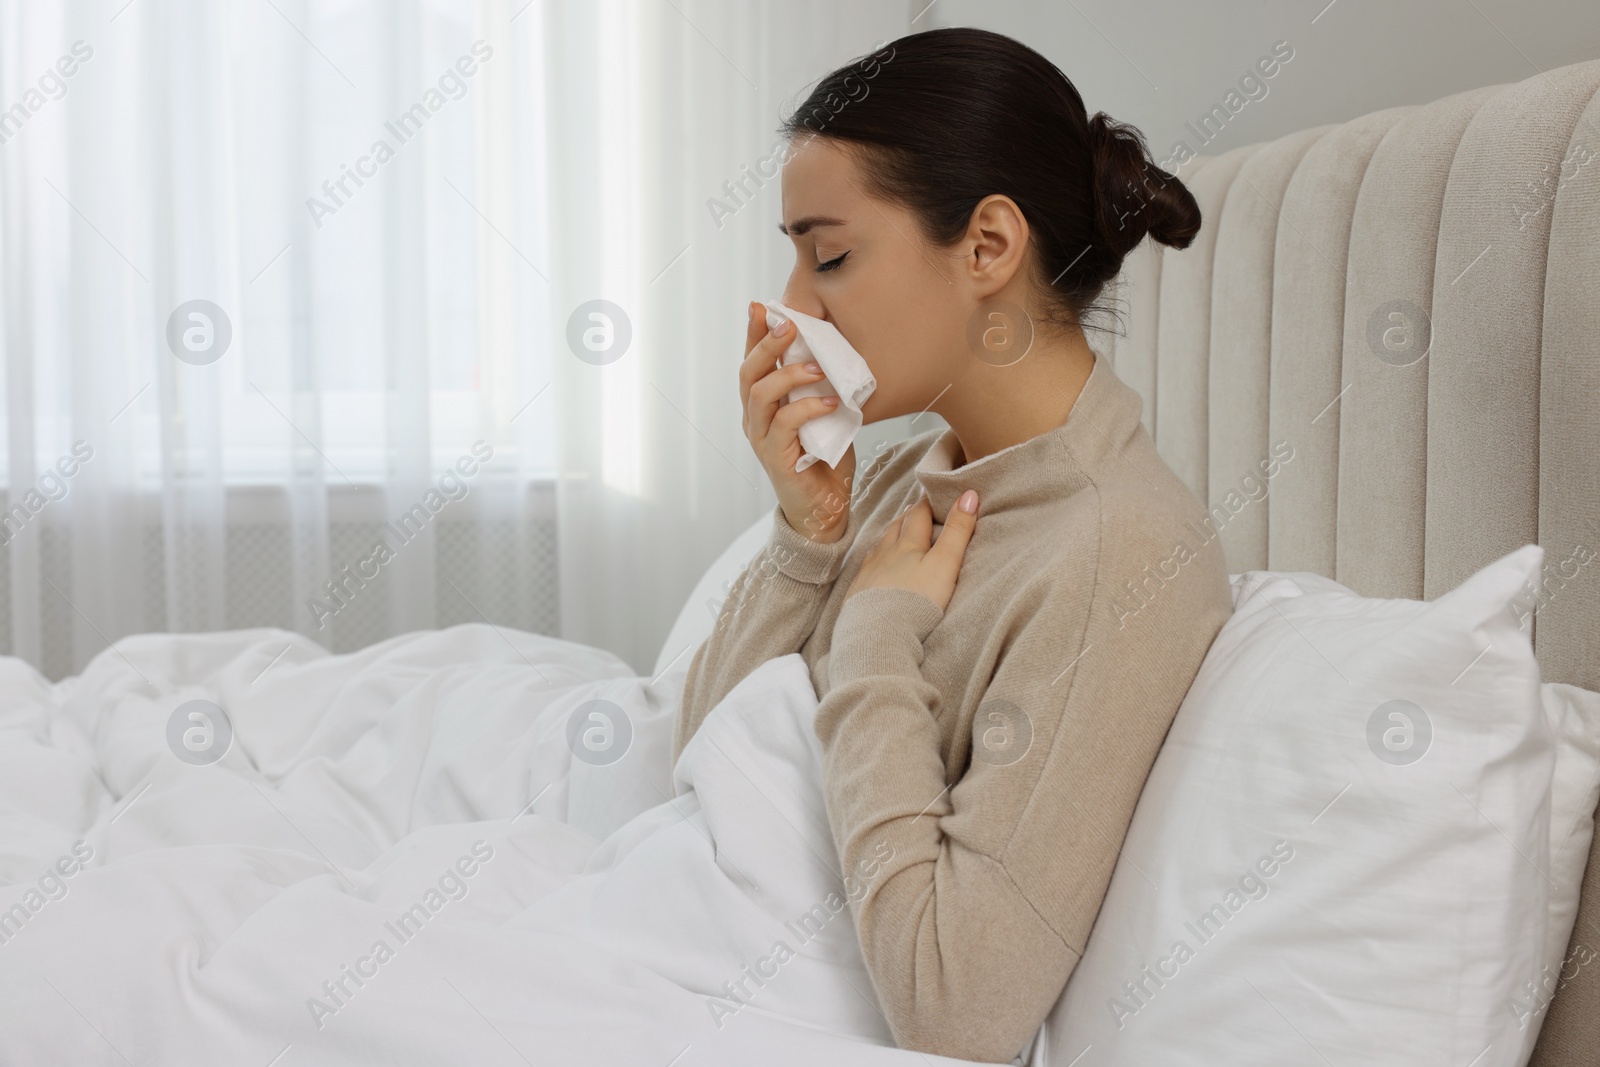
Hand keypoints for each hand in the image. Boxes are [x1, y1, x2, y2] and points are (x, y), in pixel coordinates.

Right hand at [739, 300, 856, 542]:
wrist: (825, 509)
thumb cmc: (825, 461)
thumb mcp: (823, 415)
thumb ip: (818, 388)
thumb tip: (835, 355)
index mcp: (763, 406)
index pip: (753, 363)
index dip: (754, 334)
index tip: (762, 306)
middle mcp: (755, 420)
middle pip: (749, 373)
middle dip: (766, 343)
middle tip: (788, 324)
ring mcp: (762, 439)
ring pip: (760, 394)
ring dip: (788, 374)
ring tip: (816, 367)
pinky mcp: (775, 458)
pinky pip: (785, 423)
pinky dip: (807, 408)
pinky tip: (829, 401)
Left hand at [845, 491, 978, 610]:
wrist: (876, 634)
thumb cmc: (915, 601)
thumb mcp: (945, 565)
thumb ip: (958, 532)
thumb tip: (969, 495)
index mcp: (907, 543)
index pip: (919, 515)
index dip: (928, 503)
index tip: (935, 493)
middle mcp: (884, 552)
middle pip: (897, 526)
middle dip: (908, 516)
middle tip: (916, 509)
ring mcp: (869, 572)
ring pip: (880, 545)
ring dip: (891, 535)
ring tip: (898, 531)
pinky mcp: (858, 592)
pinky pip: (867, 567)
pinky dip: (875, 559)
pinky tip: (876, 565)